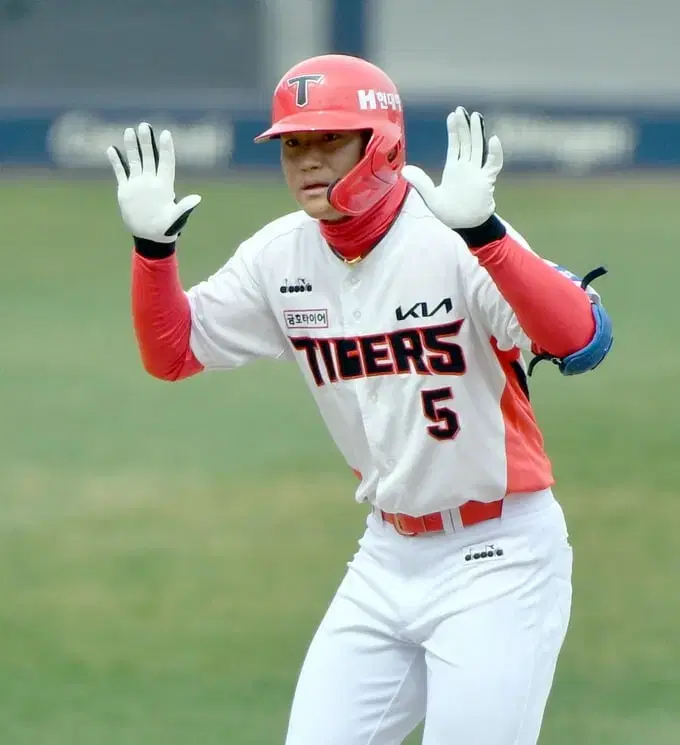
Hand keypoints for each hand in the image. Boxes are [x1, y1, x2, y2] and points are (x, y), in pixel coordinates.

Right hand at [106, 123, 200, 242]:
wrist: (149, 236)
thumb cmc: (166, 229)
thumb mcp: (176, 219)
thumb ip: (184, 208)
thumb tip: (197, 198)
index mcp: (164, 185)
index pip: (166, 162)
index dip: (166, 148)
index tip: (166, 134)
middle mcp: (151, 181)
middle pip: (150, 157)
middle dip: (147, 142)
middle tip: (144, 126)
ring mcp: (138, 184)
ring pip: (135, 161)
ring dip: (132, 147)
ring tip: (130, 131)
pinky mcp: (127, 190)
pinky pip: (121, 172)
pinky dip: (116, 162)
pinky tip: (112, 149)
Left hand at [402, 107, 502, 228]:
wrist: (466, 226)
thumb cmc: (449, 213)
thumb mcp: (431, 197)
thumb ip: (420, 182)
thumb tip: (404, 170)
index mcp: (454, 169)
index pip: (455, 145)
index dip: (454, 130)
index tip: (452, 115)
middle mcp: (467, 167)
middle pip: (467, 142)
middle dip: (465, 126)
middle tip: (463, 110)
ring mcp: (478, 172)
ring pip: (479, 148)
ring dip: (478, 133)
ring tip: (477, 117)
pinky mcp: (487, 181)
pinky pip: (493, 164)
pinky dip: (494, 153)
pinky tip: (493, 140)